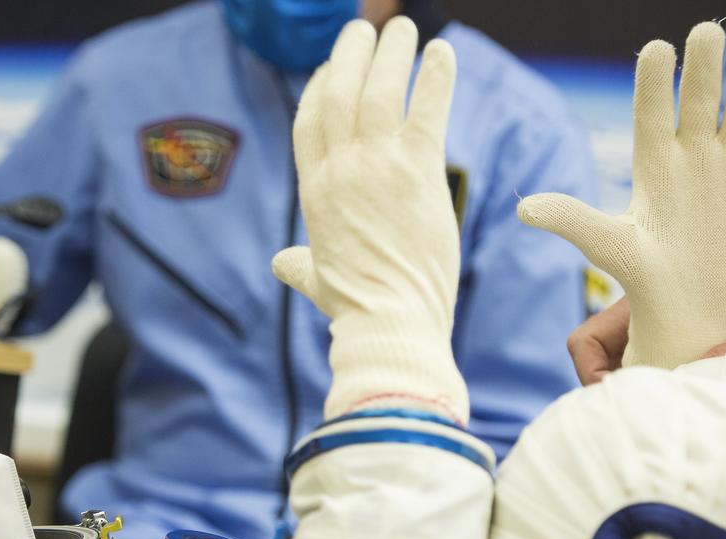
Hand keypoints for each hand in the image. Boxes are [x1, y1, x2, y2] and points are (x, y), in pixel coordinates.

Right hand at [271, 17, 466, 421]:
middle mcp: (340, 172)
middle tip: (363, 30)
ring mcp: (377, 168)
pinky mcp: (418, 172)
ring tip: (403, 28)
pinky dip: (436, 78)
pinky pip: (426, 111)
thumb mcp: (319, 281)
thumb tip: (282, 264)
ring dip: (391, 54)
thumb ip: (300, 265)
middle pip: (339, 95)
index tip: (333, 67)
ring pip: (379, 92)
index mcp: (315, 194)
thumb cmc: (357, 310)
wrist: (390, 323)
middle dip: (350, 56)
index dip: (320, 88)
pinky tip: (443, 52)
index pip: (310, 123)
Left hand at [518, 23, 725, 369]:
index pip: (651, 112)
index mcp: (653, 164)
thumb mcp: (609, 248)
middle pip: (700, 99)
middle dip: (705, 66)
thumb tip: (524, 208)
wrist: (694, 311)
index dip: (654, 82)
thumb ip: (573, 220)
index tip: (656, 49)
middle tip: (708, 31)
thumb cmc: (647, 280)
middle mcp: (691, 155)